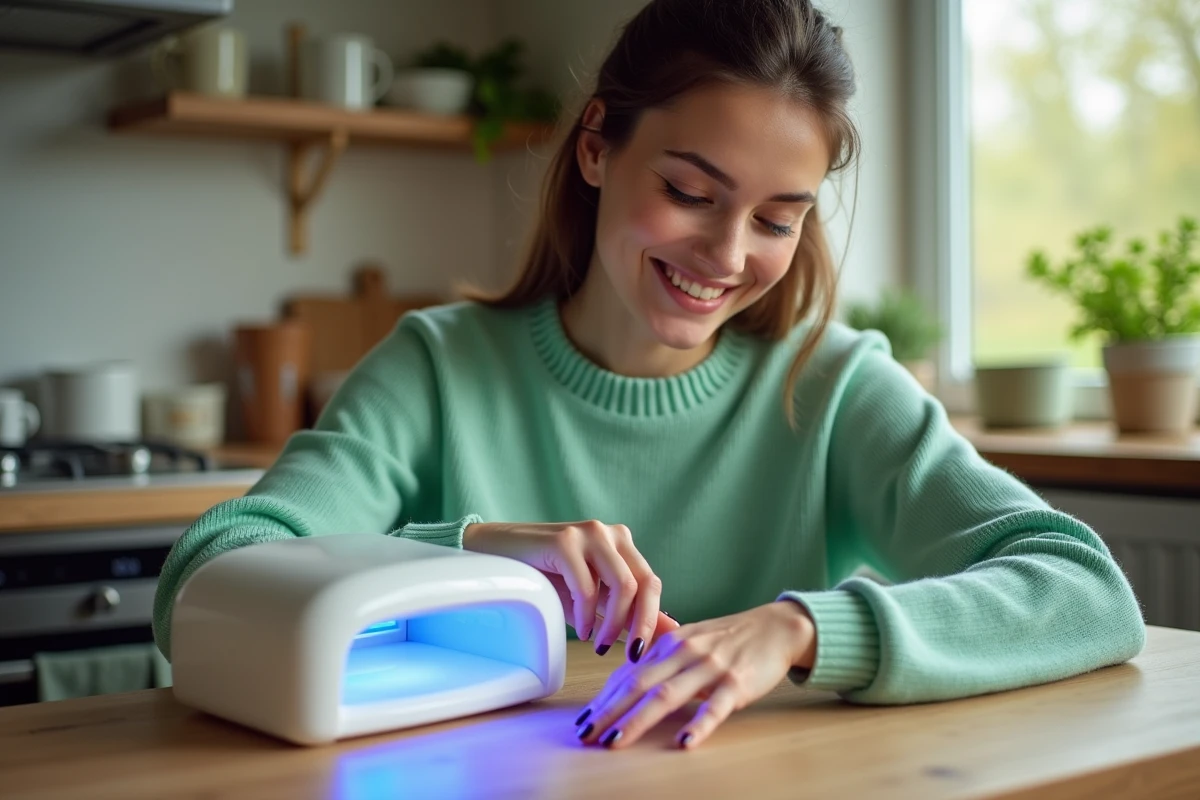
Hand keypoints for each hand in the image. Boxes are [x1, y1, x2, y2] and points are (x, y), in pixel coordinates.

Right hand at [463, 520, 678, 658]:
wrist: (498, 554)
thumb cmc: (547, 578)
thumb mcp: (594, 599)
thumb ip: (629, 612)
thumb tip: (672, 632)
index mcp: (623, 544)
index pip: (652, 584)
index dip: (653, 621)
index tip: (642, 653)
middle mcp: (612, 534)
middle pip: (644, 584)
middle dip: (640, 626)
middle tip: (627, 655)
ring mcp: (589, 533)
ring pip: (622, 586)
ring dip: (612, 624)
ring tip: (597, 643)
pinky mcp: (565, 541)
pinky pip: (587, 587)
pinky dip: (586, 615)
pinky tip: (579, 628)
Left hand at [574, 600, 815, 749]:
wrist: (775, 628)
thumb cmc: (728, 638)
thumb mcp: (689, 641)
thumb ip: (659, 659)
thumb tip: (622, 678)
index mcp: (670, 644)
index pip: (628, 673)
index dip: (604, 697)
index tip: (583, 720)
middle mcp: (685, 653)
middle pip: (638, 684)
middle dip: (608, 710)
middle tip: (586, 734)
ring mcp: (711, 668)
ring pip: (668, 695)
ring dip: (638, 719)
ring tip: (616, 739)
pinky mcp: (737, 683)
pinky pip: (715, 706)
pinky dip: (699, 724)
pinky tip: (685, 741)